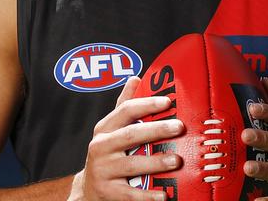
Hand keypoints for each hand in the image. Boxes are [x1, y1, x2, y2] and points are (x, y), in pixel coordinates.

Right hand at [71, 76, 184, 200]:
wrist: (88, 190)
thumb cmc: (107, 155)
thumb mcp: (110, 130)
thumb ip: (123, 107)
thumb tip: (136, 77)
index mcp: (104, 129)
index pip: (125, 110)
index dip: (146, 104)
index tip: (167, 101)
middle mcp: (100, 147)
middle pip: (131, 135)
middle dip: (157, 130)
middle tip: (179, 127)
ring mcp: (103, 170)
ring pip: (132, 164)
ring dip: (156, 162)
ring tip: (177, 160)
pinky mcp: (107, 192)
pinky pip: (131, 194)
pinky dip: (147, 195)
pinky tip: (164, 195)